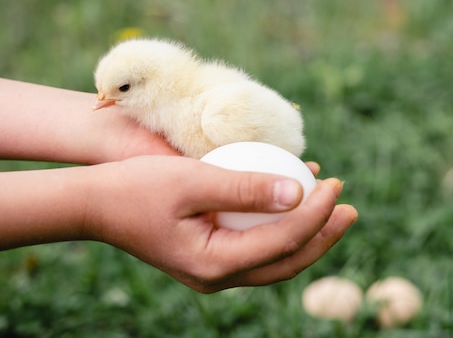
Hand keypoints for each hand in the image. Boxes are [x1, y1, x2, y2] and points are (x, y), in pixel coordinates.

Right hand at [87, 156, 357, 292]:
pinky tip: (294, 203)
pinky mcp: (211, 257)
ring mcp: (215, 271)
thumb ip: (245, 187)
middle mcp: (219, 277)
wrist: (97, 204)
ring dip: (308, 236)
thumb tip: (299, 192)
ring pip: (277, 260)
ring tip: (334, 210)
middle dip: (325, 236)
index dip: (317, 213)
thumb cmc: (138, 187)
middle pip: (288, 261)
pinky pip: (259, 248)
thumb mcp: (193, 180)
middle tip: (351, 208)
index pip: (284, 241)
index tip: (336, 185)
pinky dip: (282, 230)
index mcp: (216, 264)